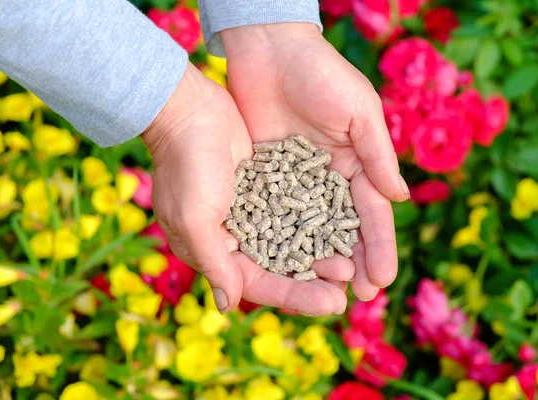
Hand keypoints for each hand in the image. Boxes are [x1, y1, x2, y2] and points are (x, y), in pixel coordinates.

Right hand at [142, 65, 349, 314]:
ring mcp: (252, 213)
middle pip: (279, 268)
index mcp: (213, 251)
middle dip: (313, 280)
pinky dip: (316, 222)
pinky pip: (295, 212)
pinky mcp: (266, 188)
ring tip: (351, 262)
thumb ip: (214, 262)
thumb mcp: (195, 218)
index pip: (259, 284)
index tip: (332, 304)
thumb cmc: (187, 166)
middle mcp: (234, 237)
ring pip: (291, 242)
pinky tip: (342, 227)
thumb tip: (228, 306)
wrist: (190, 111)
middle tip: (348, 287)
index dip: (295, 297)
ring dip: (319, 253)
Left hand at [221, 23, 409, 300]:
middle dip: (353, 263)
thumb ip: (376, 155)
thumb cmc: (320, 73)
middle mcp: (329, 178)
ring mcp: (296, 181)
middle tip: (357, 297)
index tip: (383, 280)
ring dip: (318, 261)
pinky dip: (279, 241)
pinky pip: (274, 214)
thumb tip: (399, 199)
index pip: (372, 214)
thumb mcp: (357, 111)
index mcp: (357, 163)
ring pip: (309, 230)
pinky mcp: (266, 177)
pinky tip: (283, 267)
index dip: (379, 248)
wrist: (269, 50)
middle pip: (343, 230)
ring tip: (324, 291)